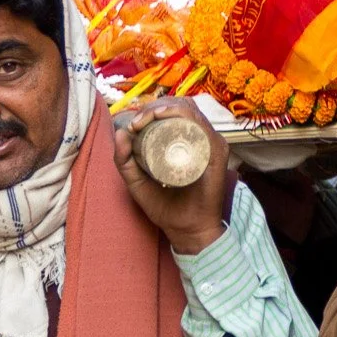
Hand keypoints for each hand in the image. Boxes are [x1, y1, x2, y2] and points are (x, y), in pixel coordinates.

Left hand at [112, 99, 232, 256]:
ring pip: (190, 111)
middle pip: (181, 106)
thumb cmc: (166, 207)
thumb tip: (120, 132)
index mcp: (187, 141)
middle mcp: (202, 139)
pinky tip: (165, 118)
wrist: (185, 230)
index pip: (173, 111)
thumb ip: (125, 161)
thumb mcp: (137, 182)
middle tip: (137, 120)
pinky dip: (182, 116)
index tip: (133, 121)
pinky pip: (201, 126)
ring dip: (165, 108)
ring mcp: (211, 144)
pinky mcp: (216, 153)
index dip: (151, 108)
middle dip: (155, 106)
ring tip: (146, 119)